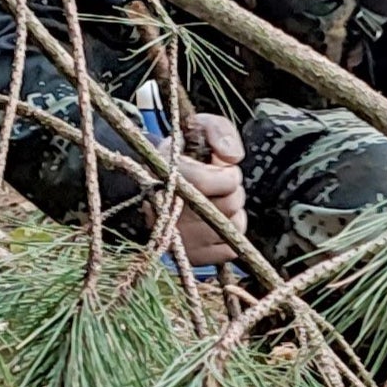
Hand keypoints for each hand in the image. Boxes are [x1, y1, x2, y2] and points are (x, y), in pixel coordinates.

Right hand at [164, 112, 245, 266]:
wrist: (152, 187)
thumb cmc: (182, 156)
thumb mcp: (196, 127)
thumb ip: (219, 131)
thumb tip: (233, 158)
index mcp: (169, 176)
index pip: (221, 181)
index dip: (228, 174)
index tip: (220, 168)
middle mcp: (172, 212)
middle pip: (231, 204)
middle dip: (231, 191)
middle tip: (216, 185)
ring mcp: (182, 240)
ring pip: (234, 226)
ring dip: (230, 213)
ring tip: (212, 202)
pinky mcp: (192, 258)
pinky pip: (231, 249)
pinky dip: (227, 235)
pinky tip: (211, 222)